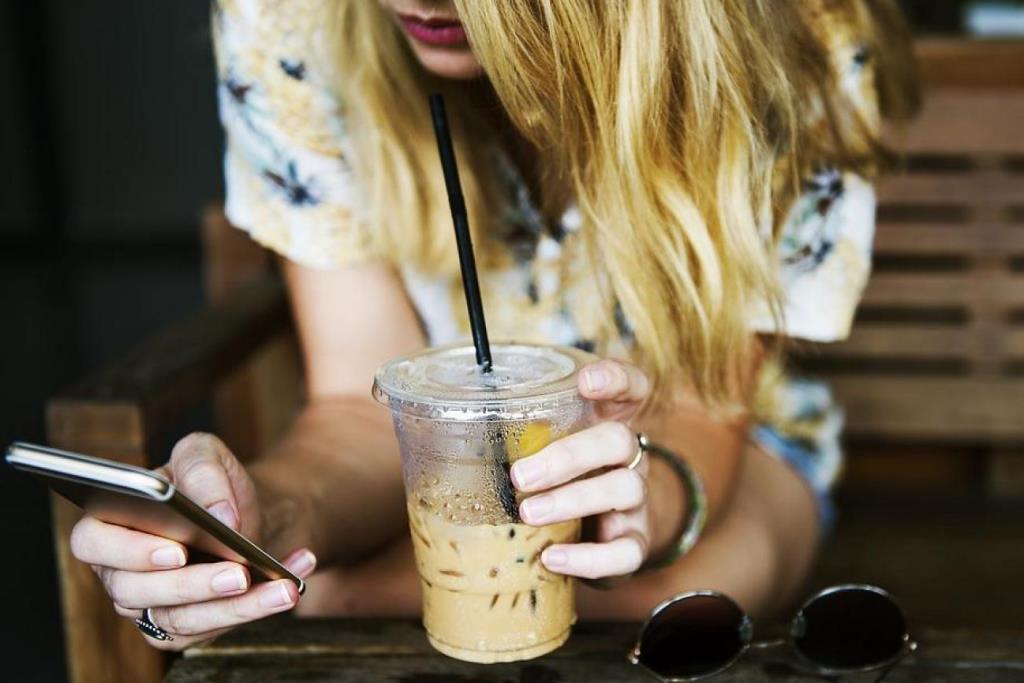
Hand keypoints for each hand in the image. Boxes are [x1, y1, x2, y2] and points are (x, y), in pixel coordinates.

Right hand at [69, 433, 316, 649]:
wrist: (246, 512)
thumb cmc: (212, 484)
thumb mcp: (206, 455)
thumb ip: (204, 470)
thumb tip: (219, 514)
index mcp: (110, 523)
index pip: (93, 543)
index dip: (129, 550)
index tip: (177, 550)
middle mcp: (121, 571)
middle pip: (138, 591)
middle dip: (193, 584)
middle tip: (238, 572)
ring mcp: (150, 605)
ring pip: (181, 619)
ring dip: (236, 607)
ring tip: (282, 587)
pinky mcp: (183, 628)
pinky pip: (214, 628)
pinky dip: (257, 608)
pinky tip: (289, 585)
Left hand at [510, 359, 650, 580]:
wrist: (595, 535)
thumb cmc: (555, 480)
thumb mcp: (538, 449)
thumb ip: (506, 433)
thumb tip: (419, 423)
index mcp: (606, 423)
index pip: (630, 387)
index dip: (615, 379)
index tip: (585, 381)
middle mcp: (627, 457)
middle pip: (618, 440)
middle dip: (569, 456)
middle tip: (520, 475)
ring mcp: (636, 500)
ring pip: (624, 489)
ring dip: (573, 500)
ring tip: (528, 514)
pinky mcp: (634, 542)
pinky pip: (627, 552)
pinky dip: (589, 557)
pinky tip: (552, 558)